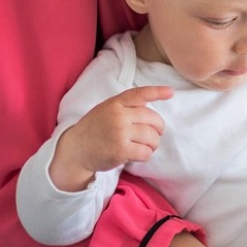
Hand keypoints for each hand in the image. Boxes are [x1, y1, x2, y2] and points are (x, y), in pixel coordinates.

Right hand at [50, 85, 170, 191]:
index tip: (170, 92)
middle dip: (159, 128)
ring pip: (152, 137)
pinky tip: (138, 154)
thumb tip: (149, 106)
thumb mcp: (106, 109)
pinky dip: (146, 155)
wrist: (76, 149)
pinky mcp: (121, 151)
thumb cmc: (94, 129)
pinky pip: (146, 152)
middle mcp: (118, 116)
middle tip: (156, 134)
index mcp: (115, 103)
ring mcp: (120, 133)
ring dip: (153, 144)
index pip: (140, 94)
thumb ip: (125, 106)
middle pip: (153, 119)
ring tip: (146, 146)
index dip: (157, 92)